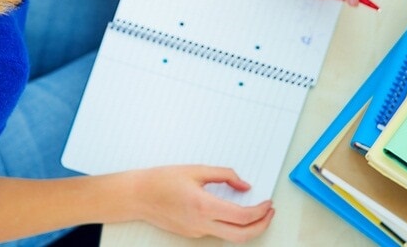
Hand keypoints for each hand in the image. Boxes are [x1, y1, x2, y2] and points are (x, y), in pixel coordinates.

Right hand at [127, 165, 273, 242]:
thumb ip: (224, 175)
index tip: (268, 203)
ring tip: (255, 212)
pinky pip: (216, 232)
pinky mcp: (192, 233)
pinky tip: (230, 211)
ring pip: (231, 237)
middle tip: (269, 213)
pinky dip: (230, 224)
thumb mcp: (195, 170)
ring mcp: (196, 232)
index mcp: (203, 206)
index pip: (242, 217)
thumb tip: (244, 185)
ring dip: (247, 227)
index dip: (261, 211)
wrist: (137, 196)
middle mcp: (201, 224)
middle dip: (261, 226)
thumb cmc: (161, 180)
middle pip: (242, 236)